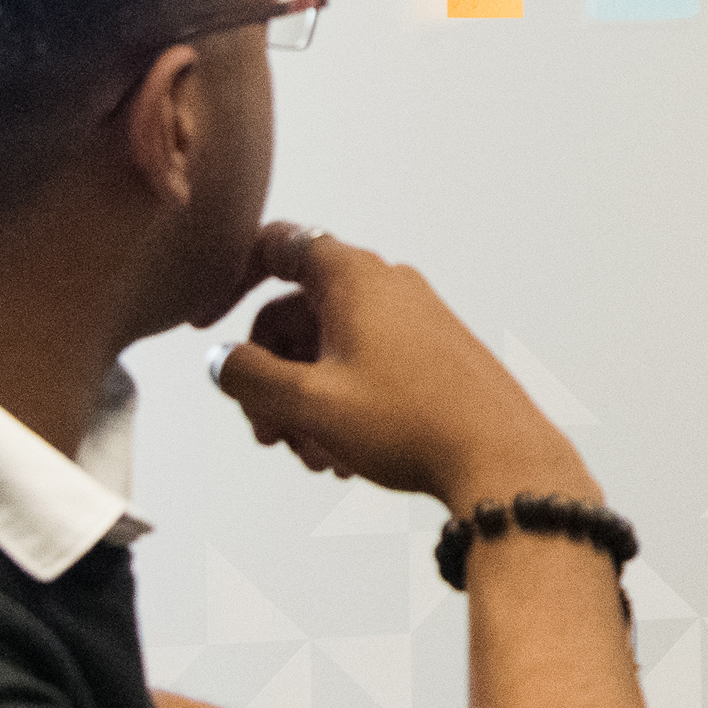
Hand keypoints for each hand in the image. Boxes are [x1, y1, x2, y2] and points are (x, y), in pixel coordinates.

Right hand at [216, 226, 591, 512]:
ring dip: (305, 400)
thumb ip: (249, 377)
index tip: (206, 327)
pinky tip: (342, 457)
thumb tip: (220, 360)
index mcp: (352, 277)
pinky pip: (366, 365)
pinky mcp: (434, 352)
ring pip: (330, 348)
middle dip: (269, 374)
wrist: (501, 459)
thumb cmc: (410, 424)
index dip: (229, 282)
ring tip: (312, 458)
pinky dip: (341, 403)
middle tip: (267, 435)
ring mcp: (414, 318)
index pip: (274, 248)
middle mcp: (386, 286)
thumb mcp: (309, 404)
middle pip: (297, 313)